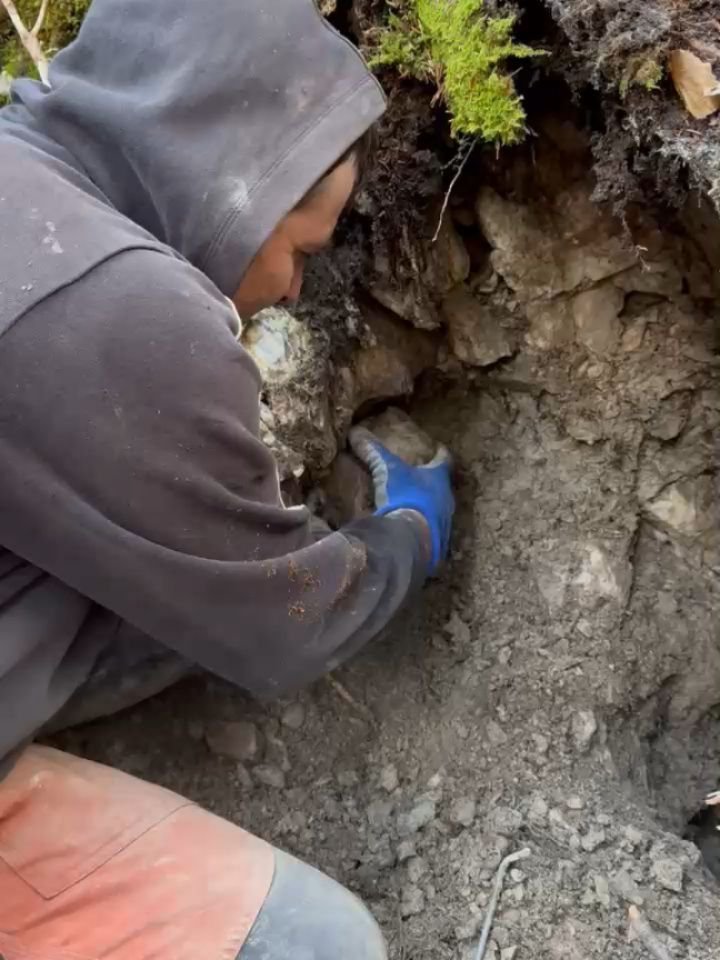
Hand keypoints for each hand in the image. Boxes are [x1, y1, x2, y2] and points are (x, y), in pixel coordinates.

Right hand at [350, 427, 453, 574]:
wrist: (411, 538)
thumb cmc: (404, 497)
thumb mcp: (386, 470)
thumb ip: (373, 451)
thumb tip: (356, 432)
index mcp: (438, 478)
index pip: (444, 460)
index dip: (441, 453)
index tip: (439, 448)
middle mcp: (446, 499)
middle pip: (442, 486)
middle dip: (432, 482)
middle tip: (422, 476)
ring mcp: (444, 521)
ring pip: (439, 508)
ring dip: (429, 505)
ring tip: (415, 502)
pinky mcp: (437, 542)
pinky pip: (431, 529)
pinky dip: (422, 525)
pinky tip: (411, 526)